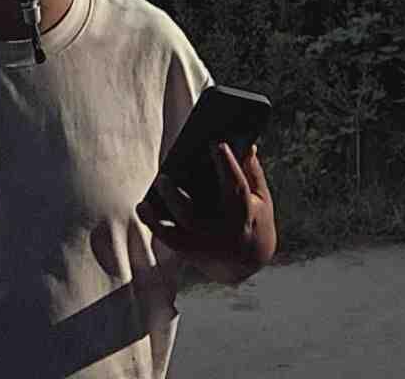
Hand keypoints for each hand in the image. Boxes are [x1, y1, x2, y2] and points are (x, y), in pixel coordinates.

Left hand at [136, 143, 275, 284]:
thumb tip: (246, 143)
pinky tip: (143, 207)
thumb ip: (252, 171)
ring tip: (144, 203)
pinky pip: (169, 240)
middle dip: (176, 200)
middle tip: (163, 178)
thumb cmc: (255, 220)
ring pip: (176, 238)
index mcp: (244, 217)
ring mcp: (204, 247)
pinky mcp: (191, 252)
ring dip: (156, 221)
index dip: (227, 166)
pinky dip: (154, 224)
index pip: (236, 190)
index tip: (216, 143)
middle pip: (195, 221)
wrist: (249, 261)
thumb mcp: (261, 197)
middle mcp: (222, 235)